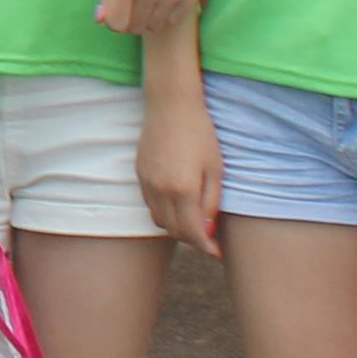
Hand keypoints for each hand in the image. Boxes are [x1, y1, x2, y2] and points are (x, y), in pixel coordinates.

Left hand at [94, 0, 217, 35]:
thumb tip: (100, 20)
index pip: (116, 23)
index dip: (116, 18)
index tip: (120, 9)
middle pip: (135, 27)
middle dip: (132, 18)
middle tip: (136, 0)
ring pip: (154, 26)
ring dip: (150, 17)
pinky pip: (173, 20)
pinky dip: (168, 13)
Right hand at [134, 91, 222, 256]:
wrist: (171, 105)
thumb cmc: (200, 134)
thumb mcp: (216, 169)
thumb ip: (211, 202)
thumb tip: (208, 230)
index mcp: (183, 189)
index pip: (192, 232)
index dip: (206, 247)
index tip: (217, 252)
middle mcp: (161, 190)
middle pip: (174, 230)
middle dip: (192, 239)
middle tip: (209, 238)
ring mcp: (146, 182)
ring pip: (159, 220)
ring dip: (176, 227)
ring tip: (193, 221)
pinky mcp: (139, 174)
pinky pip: (149, 205)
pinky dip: (164, 212)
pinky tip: (178, 204)